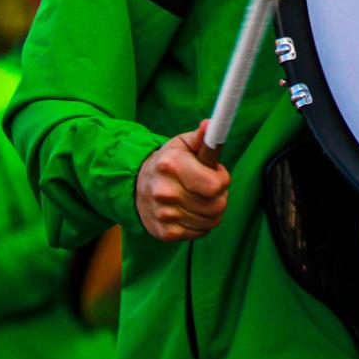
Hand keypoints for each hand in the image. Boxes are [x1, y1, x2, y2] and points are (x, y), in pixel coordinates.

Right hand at [134, 123, 229, 241]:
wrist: (136, 187)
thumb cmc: (168, 163)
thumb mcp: (182, 145)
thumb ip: (201, 137)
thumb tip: (211, 125)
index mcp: (171, 166)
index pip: (214, 185)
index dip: (222, 179)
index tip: (216, 173)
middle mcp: (165, 192)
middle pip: (216, 206)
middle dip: (220, 196)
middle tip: (210, 187)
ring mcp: (164, 215)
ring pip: (211, 221)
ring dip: (213, 211)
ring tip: (202, 198)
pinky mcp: (165, 232)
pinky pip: (200, 232)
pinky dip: (202, 223)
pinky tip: (193, 211)